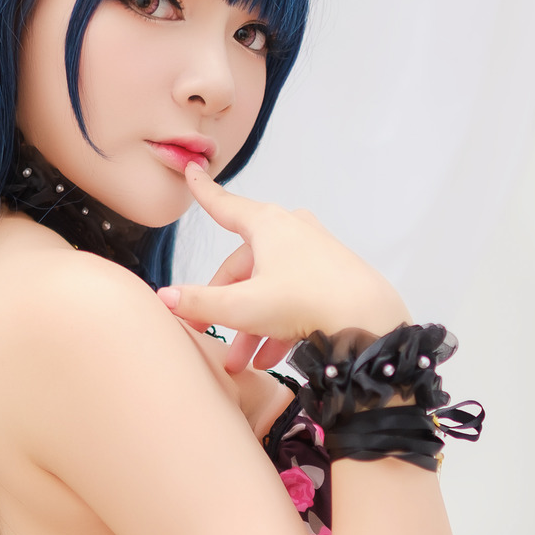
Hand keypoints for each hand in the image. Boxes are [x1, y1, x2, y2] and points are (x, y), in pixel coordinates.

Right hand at [157, 164, 410, 373]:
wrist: (368, 320)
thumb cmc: (306, 301)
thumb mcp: (243, 307)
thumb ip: (201, 302)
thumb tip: (166, 297)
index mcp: (267, 225)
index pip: (225, 205)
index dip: (204, 192)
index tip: (193, 173)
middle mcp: (291, 232)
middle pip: (244, 266)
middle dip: (225, 305)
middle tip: (208, 332)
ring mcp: (314, 254)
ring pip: (268, 288)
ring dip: (250, 325)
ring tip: (241, 361)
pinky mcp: (331, 278)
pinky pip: (293, 298)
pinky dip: (277, 325)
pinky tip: (268, 358)